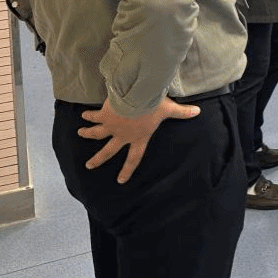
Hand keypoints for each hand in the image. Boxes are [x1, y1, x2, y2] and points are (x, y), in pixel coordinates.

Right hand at [78, 97, 200, 182]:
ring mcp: (111, 126)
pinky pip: (94, 117)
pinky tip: (83, 116)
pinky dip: (89, 116)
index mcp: (139, 138)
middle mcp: (123, 136)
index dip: (128, 170)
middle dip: (98, 159)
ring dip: (88, 133)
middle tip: (89, 165)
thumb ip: (182, 112)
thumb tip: (197, 112)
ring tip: (80, 133)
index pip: (134, 158)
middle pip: (109, 151)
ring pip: (97, 134)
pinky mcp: (104, 116)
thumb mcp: (169, 109)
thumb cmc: (154, 105)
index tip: (121, 180)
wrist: (138, 97)